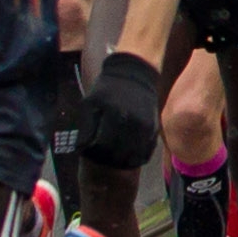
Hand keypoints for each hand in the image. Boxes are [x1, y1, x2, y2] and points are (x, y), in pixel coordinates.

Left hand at [80, 49, 162, 172]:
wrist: (136, 74)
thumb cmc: (108, 89)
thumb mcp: (91, 102)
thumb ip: (86, 125)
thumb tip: (83, 148)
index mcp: (113, 114)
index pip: (102, 145)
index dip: (95, 154)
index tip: (91, 156)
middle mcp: (131, 121)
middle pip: (119, 153)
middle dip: (109, 160)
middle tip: (104, 160)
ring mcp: (145, 126)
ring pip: (134, 156)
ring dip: (124, 162)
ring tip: (117, 162)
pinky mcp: (154, 128)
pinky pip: (147, 151)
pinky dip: (138, 158)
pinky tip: (130, 158)